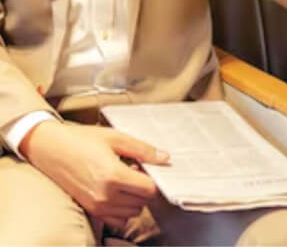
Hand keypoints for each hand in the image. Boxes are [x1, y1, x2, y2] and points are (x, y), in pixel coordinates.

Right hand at [21, 120, 167, 230]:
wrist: (51, 149)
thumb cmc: (82, 140)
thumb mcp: (115, 137)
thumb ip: (142, 149)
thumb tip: (164, 157)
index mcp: (114, 175)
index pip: (149, 189)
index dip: (153, 177)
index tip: (148, 166)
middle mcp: (106, 195)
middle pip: (142, 201)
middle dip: (144, 186)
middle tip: (135, 168)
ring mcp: (97, 206)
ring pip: (132, 212)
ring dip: (134, 198)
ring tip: (125, 178)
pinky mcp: (91, 210)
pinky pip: (117, 219)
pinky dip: (123, 209)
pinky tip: (117, 190)